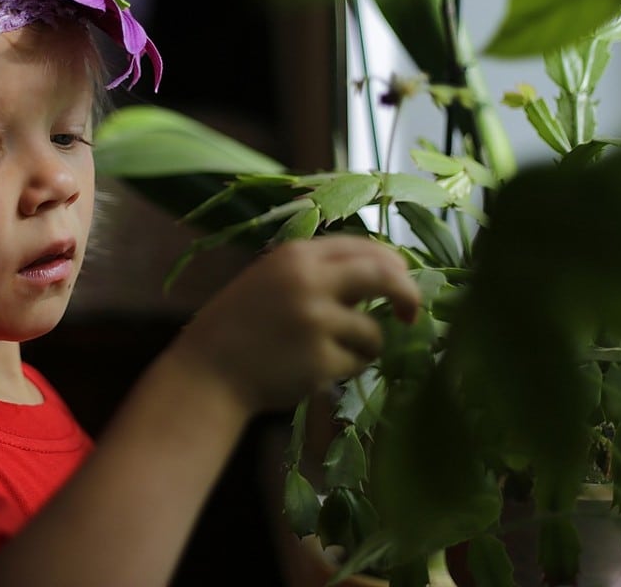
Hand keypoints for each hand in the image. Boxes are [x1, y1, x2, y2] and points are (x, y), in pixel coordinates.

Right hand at [173, 236, 419, 414]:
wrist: (208, 371)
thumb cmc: (241, 325)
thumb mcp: (273, 280)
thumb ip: (319, 273)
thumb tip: (383, 277)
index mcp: (296, 256)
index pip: (362, 248)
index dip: (391, 264)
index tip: (402, 280)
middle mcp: (309, 282)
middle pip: (382, 276)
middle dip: (406, 294)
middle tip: (411, 313)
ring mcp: (316, 322)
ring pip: (372, 331)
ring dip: (365, 346)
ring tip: (332, 354)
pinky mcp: (320, 361)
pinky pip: (356, 364)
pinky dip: (345, 369)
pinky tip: (313, 371)